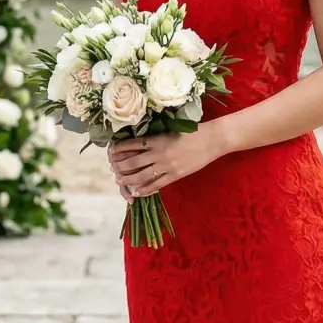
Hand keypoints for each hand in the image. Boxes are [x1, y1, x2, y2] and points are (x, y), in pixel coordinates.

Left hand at [108, 125, 227, 197]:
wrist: (211, 140)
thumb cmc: (192, 132)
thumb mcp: (171, 131)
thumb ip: (156, 138)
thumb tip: (140, 144)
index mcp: (157, 139)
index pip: (132, 145)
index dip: (119, 149)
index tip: (112, 152)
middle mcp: (159, 153)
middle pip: (133, 162)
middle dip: (120, 166)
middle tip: (113, 168)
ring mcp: (167, 166)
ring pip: (141, 175)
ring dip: (128, 179)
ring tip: (120, 180)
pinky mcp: (175, 175)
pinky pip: (156, 185)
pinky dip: (144, 189)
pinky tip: (136, 192)